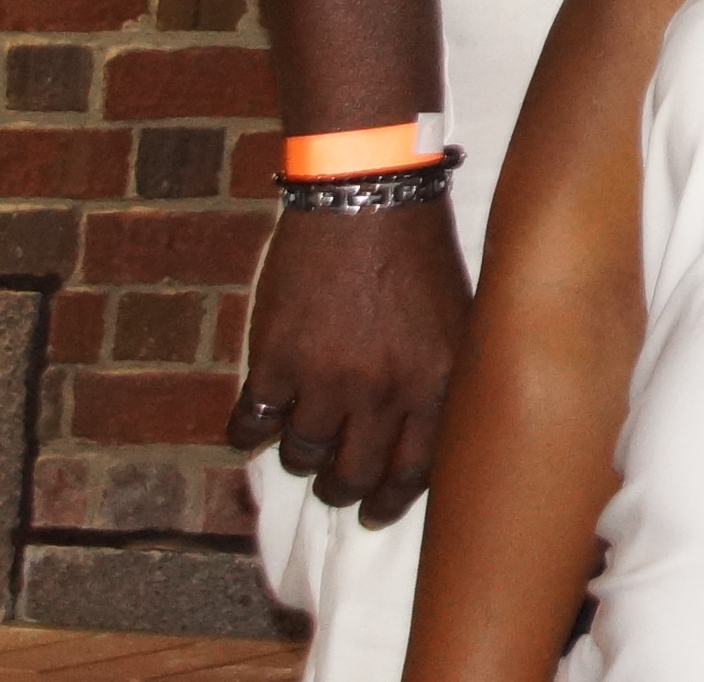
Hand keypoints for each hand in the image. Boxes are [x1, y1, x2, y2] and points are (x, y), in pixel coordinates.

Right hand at [228, 198, 473, 525]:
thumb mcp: (456, 318)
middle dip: (341, 488)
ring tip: (301, 439)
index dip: (389, 502)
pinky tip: (254, 421)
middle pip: (353, 476)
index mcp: (436, 383)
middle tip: (333, 483)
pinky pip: (250, 425)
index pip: (414, 474)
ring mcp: (327, 379)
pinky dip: (247, 431)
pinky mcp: (275, 359)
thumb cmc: (419, 251)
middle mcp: (384, 392)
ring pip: (301, 456)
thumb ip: (440, 381)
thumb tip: (419, 444)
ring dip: (298, 455)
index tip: (375, 511)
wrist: (368, 193)